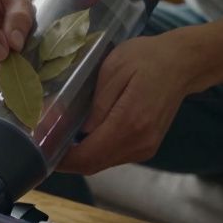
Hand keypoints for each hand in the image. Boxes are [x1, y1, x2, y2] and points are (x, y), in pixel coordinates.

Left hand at [57, 32, 194, 174]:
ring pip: (102, 163)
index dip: (61, 158)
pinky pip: (114, 156)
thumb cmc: (146, 58)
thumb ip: (95, 103)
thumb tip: (75, 130)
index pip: (87, 156)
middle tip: (44, 143)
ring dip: (80, 155)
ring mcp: (145, 147)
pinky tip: (83, 135)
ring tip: (59, 138)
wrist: (182, 63)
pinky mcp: (147, 146)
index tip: (40, 149)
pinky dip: (95, 150)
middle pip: (93, 164)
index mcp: (129, 123)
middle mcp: (139, 142)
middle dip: (66, 159)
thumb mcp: (113, 70)